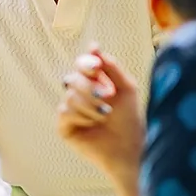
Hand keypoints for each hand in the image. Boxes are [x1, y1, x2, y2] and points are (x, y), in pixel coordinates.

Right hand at [57, 46, 144, 195]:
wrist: (129, 149)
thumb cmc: (131, 120)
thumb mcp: (126, 88)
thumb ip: (111, 66)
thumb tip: (93, 46)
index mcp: (95, 83)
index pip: (82, 64)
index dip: (86, 63)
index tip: (96, 68)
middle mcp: (80, 95)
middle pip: (73, 78)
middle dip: (90, 87)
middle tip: (108, 98)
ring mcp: (70, 111)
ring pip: (69, 96)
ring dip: (91, 106)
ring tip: (105, 117)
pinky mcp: (64, 126)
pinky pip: (64, 111)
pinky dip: (82, 117)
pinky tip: (92, 126)